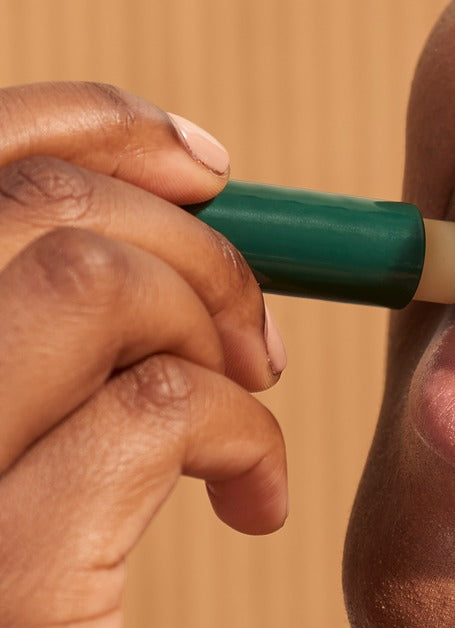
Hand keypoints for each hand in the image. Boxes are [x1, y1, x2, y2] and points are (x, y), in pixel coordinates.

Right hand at [0, 83, 287, 627]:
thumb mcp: (2, 462)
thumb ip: (40, 337)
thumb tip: (173, 196)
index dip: (93, 127)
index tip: (209, 168)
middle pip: (41, 213)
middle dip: (199, 248)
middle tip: (256, 338)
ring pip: (94, 286)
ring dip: (218, 333)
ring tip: (246, 413)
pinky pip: (151, 419)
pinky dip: (240, 434)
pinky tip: (249, 500)